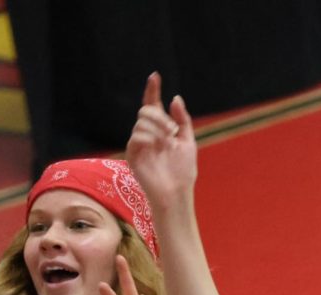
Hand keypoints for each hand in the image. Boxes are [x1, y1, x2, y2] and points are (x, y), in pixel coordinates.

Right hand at [126, 72, 197, 208]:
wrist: (176, 192)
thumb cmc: (183, 171)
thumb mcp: (188, 141)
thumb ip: (182, 120)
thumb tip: (175, 98)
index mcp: (161, 131)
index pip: (154, 106)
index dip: (153, 91)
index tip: (155, 76)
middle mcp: (148, 135)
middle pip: (146, 110)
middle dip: (159, 116)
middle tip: (172, 131)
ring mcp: (139, 144)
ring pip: (141, 121)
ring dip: (157, 128)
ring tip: (168, 142)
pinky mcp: (132, 154)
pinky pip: (136, 135)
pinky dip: (149, 138)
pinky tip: (158, 147)